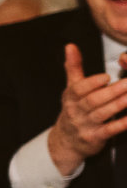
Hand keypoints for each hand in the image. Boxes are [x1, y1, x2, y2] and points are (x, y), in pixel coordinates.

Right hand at [47, 42, 126, 173]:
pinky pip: (109, 130)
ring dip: (120, 104)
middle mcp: (76, 112)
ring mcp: (85, 126)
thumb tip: (70, 46)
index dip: (92, 83)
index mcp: (71, 98)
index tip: (106, 77)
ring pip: (103, 114)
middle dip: (113, 91)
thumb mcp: (70, 89)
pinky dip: (121, 123)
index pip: (79, 89)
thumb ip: (73, 67)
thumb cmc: (73, 110)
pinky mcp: (94, 138)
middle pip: (93, 101)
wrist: (65, 142)